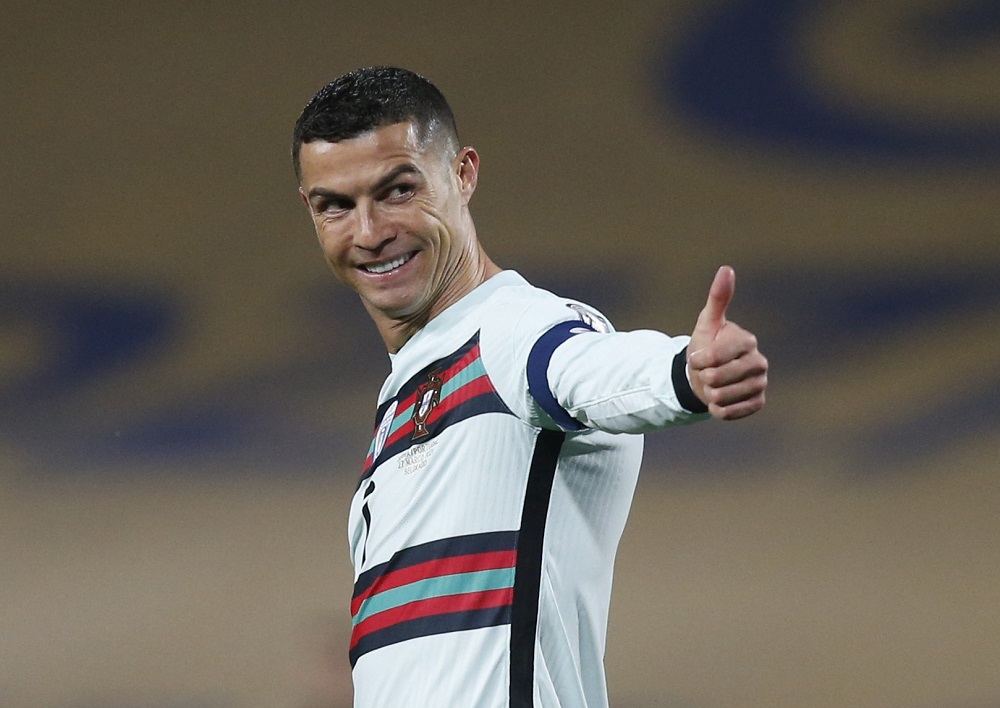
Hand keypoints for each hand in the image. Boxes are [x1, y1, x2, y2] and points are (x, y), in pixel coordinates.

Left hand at [687, 266, 767, 419]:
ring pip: (723, 397)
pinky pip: (731, 412)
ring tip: (711, 386)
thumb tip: (726, 268)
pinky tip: (718, 400)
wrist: (708, 375)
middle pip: (718, 378)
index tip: (695, 358)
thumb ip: (718, 298)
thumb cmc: (707, 345)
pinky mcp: (758, 403)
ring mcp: (760, 384)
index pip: (716, 355)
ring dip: (709, 394)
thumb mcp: (707, 322)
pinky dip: (719, 409)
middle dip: (703, 377)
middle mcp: (759, 362)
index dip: (699, 360)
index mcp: (747, 341)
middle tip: (705, 373)